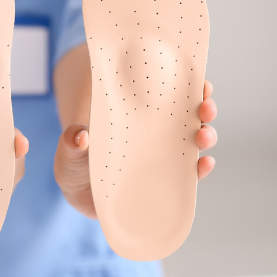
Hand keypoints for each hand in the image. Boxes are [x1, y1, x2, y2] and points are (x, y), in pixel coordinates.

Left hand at [54, 80, 218, 218]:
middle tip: (206, 108)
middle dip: (205, 110)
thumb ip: (72, 141)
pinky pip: (188, 177)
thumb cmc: (76, 162)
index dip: (189, 87)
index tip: (199, 82)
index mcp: (140, 116)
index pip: (169, 95)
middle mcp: (157, 134)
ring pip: (194, 144)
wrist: (78, 194)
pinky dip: (200, 170)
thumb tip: (81, 136)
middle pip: (190, 116)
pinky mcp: (164, 185)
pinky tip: (204, 165)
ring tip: (204, 136)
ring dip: (206, 137)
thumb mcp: (70, 149)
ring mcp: (163, 159)